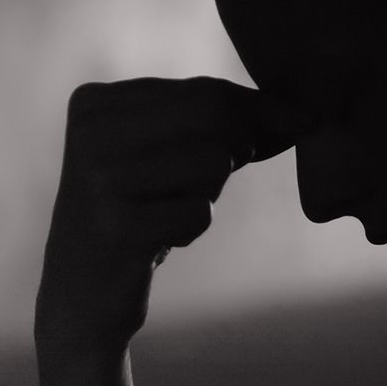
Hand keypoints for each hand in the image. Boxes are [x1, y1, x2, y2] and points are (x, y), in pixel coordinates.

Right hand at [35, 76, 309, 368]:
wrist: (81, 296)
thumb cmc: (138, 213)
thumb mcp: (168, 154)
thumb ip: (223, 122)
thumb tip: (304, 110)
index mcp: (95, 102)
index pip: (202, 89)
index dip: (257, 111)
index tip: (293, 124)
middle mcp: (90, 133)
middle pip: (212, 117)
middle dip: (239, 146)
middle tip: (228, 170)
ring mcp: (98, 181)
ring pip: (212, 162)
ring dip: (207, 192)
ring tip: (169, 208)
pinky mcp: (116, 229)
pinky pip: (199, 213)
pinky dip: (190, 227)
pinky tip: (156, 240)